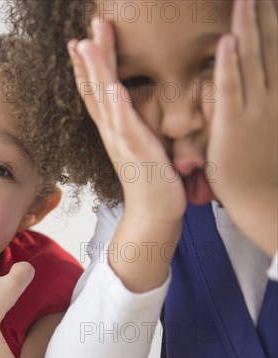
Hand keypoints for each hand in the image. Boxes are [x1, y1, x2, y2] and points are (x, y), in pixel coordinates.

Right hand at [68, 20, 185, 222]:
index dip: (88, 64)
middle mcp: (111, 129)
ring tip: (85, 44)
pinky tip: (111, 87)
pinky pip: (122, 123)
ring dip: (93, 70)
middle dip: (89, 56)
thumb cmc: (152, 177)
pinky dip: (115, 104)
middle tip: (84, 28)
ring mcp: (119, 139)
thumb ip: (135, 122)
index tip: (82, 39)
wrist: (153, 212)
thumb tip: (135, 106)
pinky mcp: (134, 150)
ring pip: (102, 98)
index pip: (96, 88)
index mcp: (114, 125)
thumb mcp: (143, 142)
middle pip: (94, 86)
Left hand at [205, 0, 276, 254]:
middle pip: (270, 44)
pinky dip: (230, 65)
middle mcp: (274, 94)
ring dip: (249, 25)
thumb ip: (265, 91)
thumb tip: (256, 67)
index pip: (277, 46)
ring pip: (253, 59)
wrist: (261, 196)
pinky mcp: (234, 125)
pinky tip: (228, 41)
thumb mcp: (270, 117)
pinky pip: (232, 90)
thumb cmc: (261, 158)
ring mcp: (256, 109)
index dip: (274, 19)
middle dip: (265, 12)